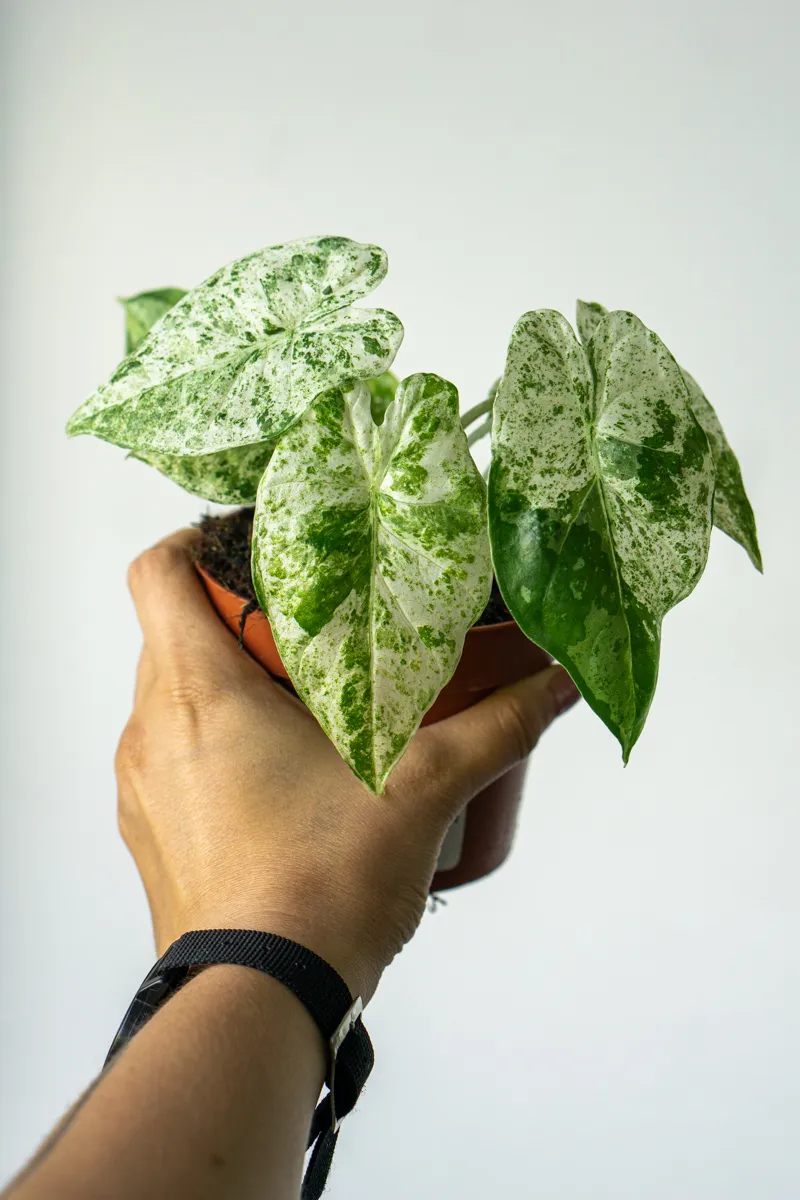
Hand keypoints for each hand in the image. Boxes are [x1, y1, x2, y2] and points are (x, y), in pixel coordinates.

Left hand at [116, 529, 579, 1002]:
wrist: (261, 1001)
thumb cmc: (321, 887)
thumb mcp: (423, 790)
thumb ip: (498, 726)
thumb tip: (557, 684)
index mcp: (198, 692)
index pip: (156, 573)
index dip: (194, 539)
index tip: (251, 544)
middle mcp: (151, 730)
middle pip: (169, 632)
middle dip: (235, 616)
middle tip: (311, 622)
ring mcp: (142, 788)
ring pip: (170, 697)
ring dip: (226, 684)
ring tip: (306, 697)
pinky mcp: (152, 835)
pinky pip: (173, 757)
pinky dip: (216, 743)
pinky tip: (282, 773)